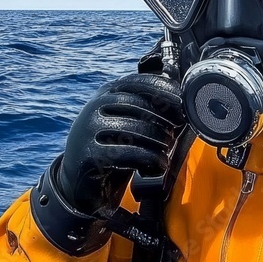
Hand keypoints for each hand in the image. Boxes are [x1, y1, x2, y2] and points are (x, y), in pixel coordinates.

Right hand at [56, 72, 184, 215]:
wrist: (78, 179)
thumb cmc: (111, 147)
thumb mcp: (126, 122)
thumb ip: (146, 109)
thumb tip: (183, 100)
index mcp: (106, 92)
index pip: (139, 82)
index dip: (165, 90)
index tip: (183, 104)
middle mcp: (95, 106)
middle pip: (139, 105)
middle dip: (163, 121)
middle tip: (174, 135)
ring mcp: (88, 128)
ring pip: (135, 128)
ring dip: (159, 142)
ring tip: (166, 152)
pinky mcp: (88, 153)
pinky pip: (127, 152)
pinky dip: (149, 159)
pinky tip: (157, 165)